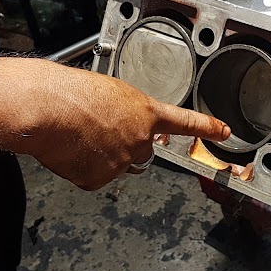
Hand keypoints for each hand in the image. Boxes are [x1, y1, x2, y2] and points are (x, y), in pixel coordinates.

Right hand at [20, 64, 230, 190]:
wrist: (46, 108)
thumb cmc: (69, 92)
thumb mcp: (107, 91)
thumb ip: (123, 111)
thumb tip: (117, 123)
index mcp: (144, 112)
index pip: (185, 122)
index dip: (207, 128)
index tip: (223, 132)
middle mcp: (139, 140)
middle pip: (143, 152)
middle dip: (127, 147)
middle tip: (100, 134)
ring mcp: (121, 162)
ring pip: (117, 165)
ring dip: (103, 156)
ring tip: (79, 136)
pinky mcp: (99, 179)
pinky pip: (94, 177)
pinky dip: (82, 168)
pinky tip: (71, 151)